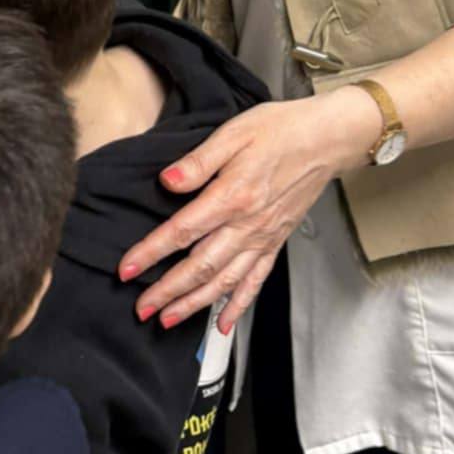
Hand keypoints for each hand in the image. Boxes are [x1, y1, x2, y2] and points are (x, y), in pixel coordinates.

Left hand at [118, 90, 377, 332]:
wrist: (327, 139)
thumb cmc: (280, 129)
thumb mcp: (234, 133)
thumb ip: (198, 161)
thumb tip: (167, 181)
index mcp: (232, 196)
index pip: (182, 232)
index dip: (151, 253)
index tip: (126, 271)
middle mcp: (247, 225)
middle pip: (200, 267)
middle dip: (167, 291)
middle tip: (140, 309)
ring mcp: (263, 237)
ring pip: (224, 281)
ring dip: (195, 304)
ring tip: (168, 320)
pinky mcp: (276, 242)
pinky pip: (255, 281)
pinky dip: (238, 305)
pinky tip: (224, 324)